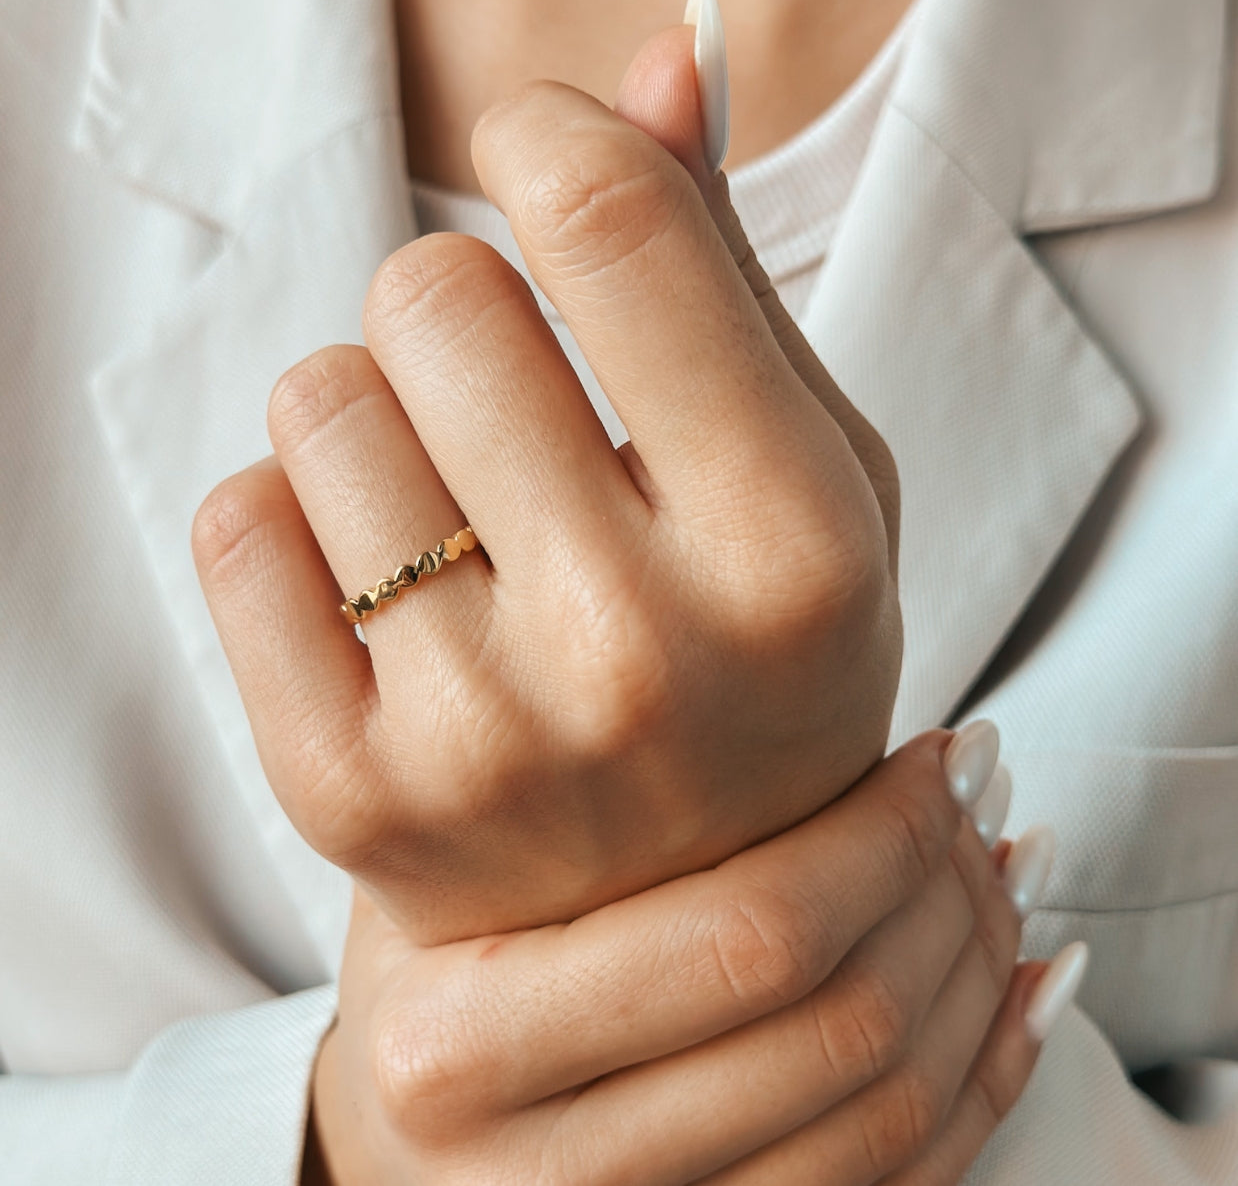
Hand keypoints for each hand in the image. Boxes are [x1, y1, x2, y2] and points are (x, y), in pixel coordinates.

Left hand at [193, 20, 902, 944]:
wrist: (675, 900)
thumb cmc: (758, 663)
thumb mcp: (806, 469)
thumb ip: (725, 263)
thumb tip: (656, 56)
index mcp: (789, 545)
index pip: (609, 224)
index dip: (544, 137)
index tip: (538, 158)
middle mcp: (639, 646)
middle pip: (431, 290)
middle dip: (460, 304)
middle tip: (512, 404)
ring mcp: (482, 735)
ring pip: (317, 399)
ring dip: (376, 414)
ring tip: (460, 513)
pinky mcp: (349, 790)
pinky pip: (235, 524)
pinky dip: (294, 518)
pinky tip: (385, 588)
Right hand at [305, 735, 1045, 1185]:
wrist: (400, 1154)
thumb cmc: (431, 975)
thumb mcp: (459, 870)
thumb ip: (596, 799)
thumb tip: (836, 702)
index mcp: (457, 1045)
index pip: (743, 933)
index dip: (882, 837)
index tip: (942, 752)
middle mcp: (541, 1174)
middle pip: (839, 1031)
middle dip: (947, 891)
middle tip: (983, 789)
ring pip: (891, 1120)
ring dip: (983, 975)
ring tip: (1006, 860)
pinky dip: (990, 1079)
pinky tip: (1028, 979)